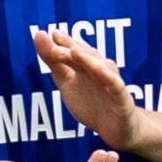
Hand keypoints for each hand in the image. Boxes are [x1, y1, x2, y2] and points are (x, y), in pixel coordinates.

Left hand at [33, 28, 143, 150]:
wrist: (115, 128)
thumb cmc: (92, 103)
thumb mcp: (67, 82)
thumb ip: (54, 61)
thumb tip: (39, 34)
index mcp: (86, 67)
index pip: (75, 51)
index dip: (64, 42)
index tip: (50, 33)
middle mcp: (100, 71)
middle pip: (87, 57)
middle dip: (72, 50)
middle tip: (55, 43)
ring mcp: (111, 83)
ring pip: (101, 68)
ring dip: (88, 60)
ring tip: (74, 53)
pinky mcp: (122, 98)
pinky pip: (115, 86)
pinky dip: (109, 78)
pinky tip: (100, 72)